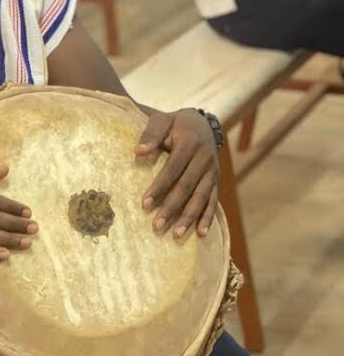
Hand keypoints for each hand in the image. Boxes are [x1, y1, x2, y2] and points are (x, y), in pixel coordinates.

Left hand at [135, 109, 218, 238]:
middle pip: (187, 187)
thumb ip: (151, 134)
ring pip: (201, 197)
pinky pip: (213, 201)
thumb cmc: (175, 124)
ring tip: (176, 234)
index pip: (173, 169)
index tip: (144, 204)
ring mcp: (212, 171)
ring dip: (189, 217)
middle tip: (157, 226)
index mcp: (190, 143)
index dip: (159, 187)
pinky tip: (201, 233)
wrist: (201, 123)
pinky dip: (208, 217)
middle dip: (172, 208)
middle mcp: (205, 158)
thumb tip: (138, 151)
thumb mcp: (162, 120)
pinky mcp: (216, 180)